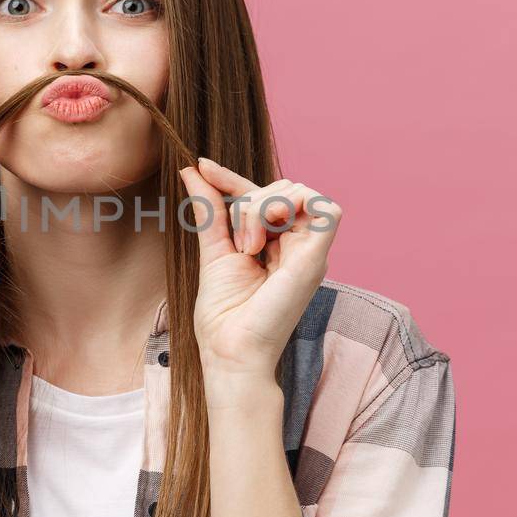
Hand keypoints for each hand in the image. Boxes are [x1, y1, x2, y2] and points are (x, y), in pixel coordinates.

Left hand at [177, 157, 343, 402]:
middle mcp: (297, 244)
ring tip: (247, 250)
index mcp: (276, 244)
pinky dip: (286, 210)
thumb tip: (192, 170)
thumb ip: (209, 210)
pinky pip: (324, 207)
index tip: (200, 166)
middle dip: (247, 203)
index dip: (232, 178)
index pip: (261, 194)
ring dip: (258, 210)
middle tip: (237, 247)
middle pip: (281, 186)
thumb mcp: (213, 250)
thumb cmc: (223, 315)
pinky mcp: (318, 258)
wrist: (229, 350)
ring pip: (297, 190)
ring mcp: (310, 250)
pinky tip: (262, 242)